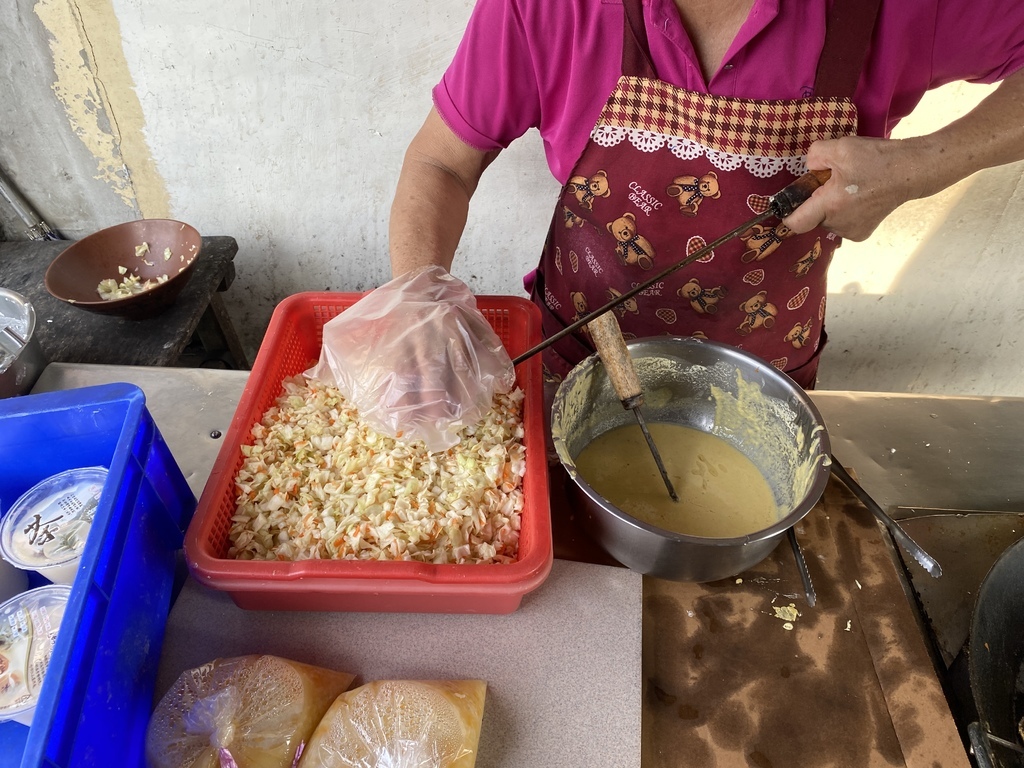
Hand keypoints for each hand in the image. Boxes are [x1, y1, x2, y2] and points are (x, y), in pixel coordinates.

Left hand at [782, 135, 928, 240]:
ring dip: (829, 206)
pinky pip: (841, 223)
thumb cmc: (877, 159)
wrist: (912, 171)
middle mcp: (839, 225)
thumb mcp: (841, 147)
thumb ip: (815, 155)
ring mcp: (852, 232)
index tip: (789, 201)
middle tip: (829, 181)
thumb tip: (809, 167)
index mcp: (831, 206)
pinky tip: (857, 196)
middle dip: (814, 201)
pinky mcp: (862, 233)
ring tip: (848, 187)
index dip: (787, 214)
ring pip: (826, 221)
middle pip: (811, 218)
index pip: (795, 223)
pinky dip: (842, 212)